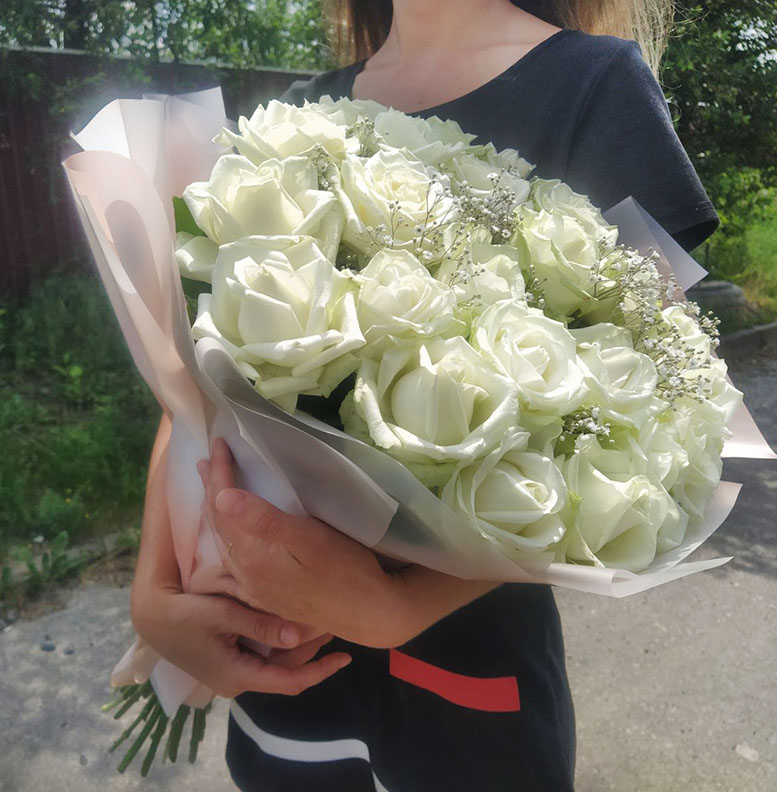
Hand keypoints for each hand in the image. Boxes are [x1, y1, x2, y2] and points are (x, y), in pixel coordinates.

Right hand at [131, 584, 351, 697]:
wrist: (152, 616)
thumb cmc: (184, 614)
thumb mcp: (222, 615)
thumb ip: (260, 626)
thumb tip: (299, 635)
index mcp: (238, 676)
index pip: (289, 681)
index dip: (320, 671)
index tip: (345, 657)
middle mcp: (238, 679)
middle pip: (287, 671)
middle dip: (315, 652)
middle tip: (339, 624)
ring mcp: (234, 670)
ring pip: (277, 662)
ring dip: (301, 646)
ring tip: (326, 622)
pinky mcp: (230, 658)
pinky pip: (265, 654)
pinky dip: (284, 641)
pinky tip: (297, 623)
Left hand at [198, 439, 498, 647]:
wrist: (370, 613)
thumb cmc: (346, 570)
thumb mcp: (310, 539)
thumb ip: (264, 520)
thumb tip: (222, 497)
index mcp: (253, 556)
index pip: (224, 507)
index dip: (219, 474)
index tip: (219, 444)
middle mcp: (245, 575)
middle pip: (218, 526)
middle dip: (211, 490)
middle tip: (206, 461)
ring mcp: (254, 589)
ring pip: (223, 544)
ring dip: (216, 514)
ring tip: (212, 492)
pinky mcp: (266, 597)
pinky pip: (232, 563)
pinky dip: (226, 539)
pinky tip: (230, 537)